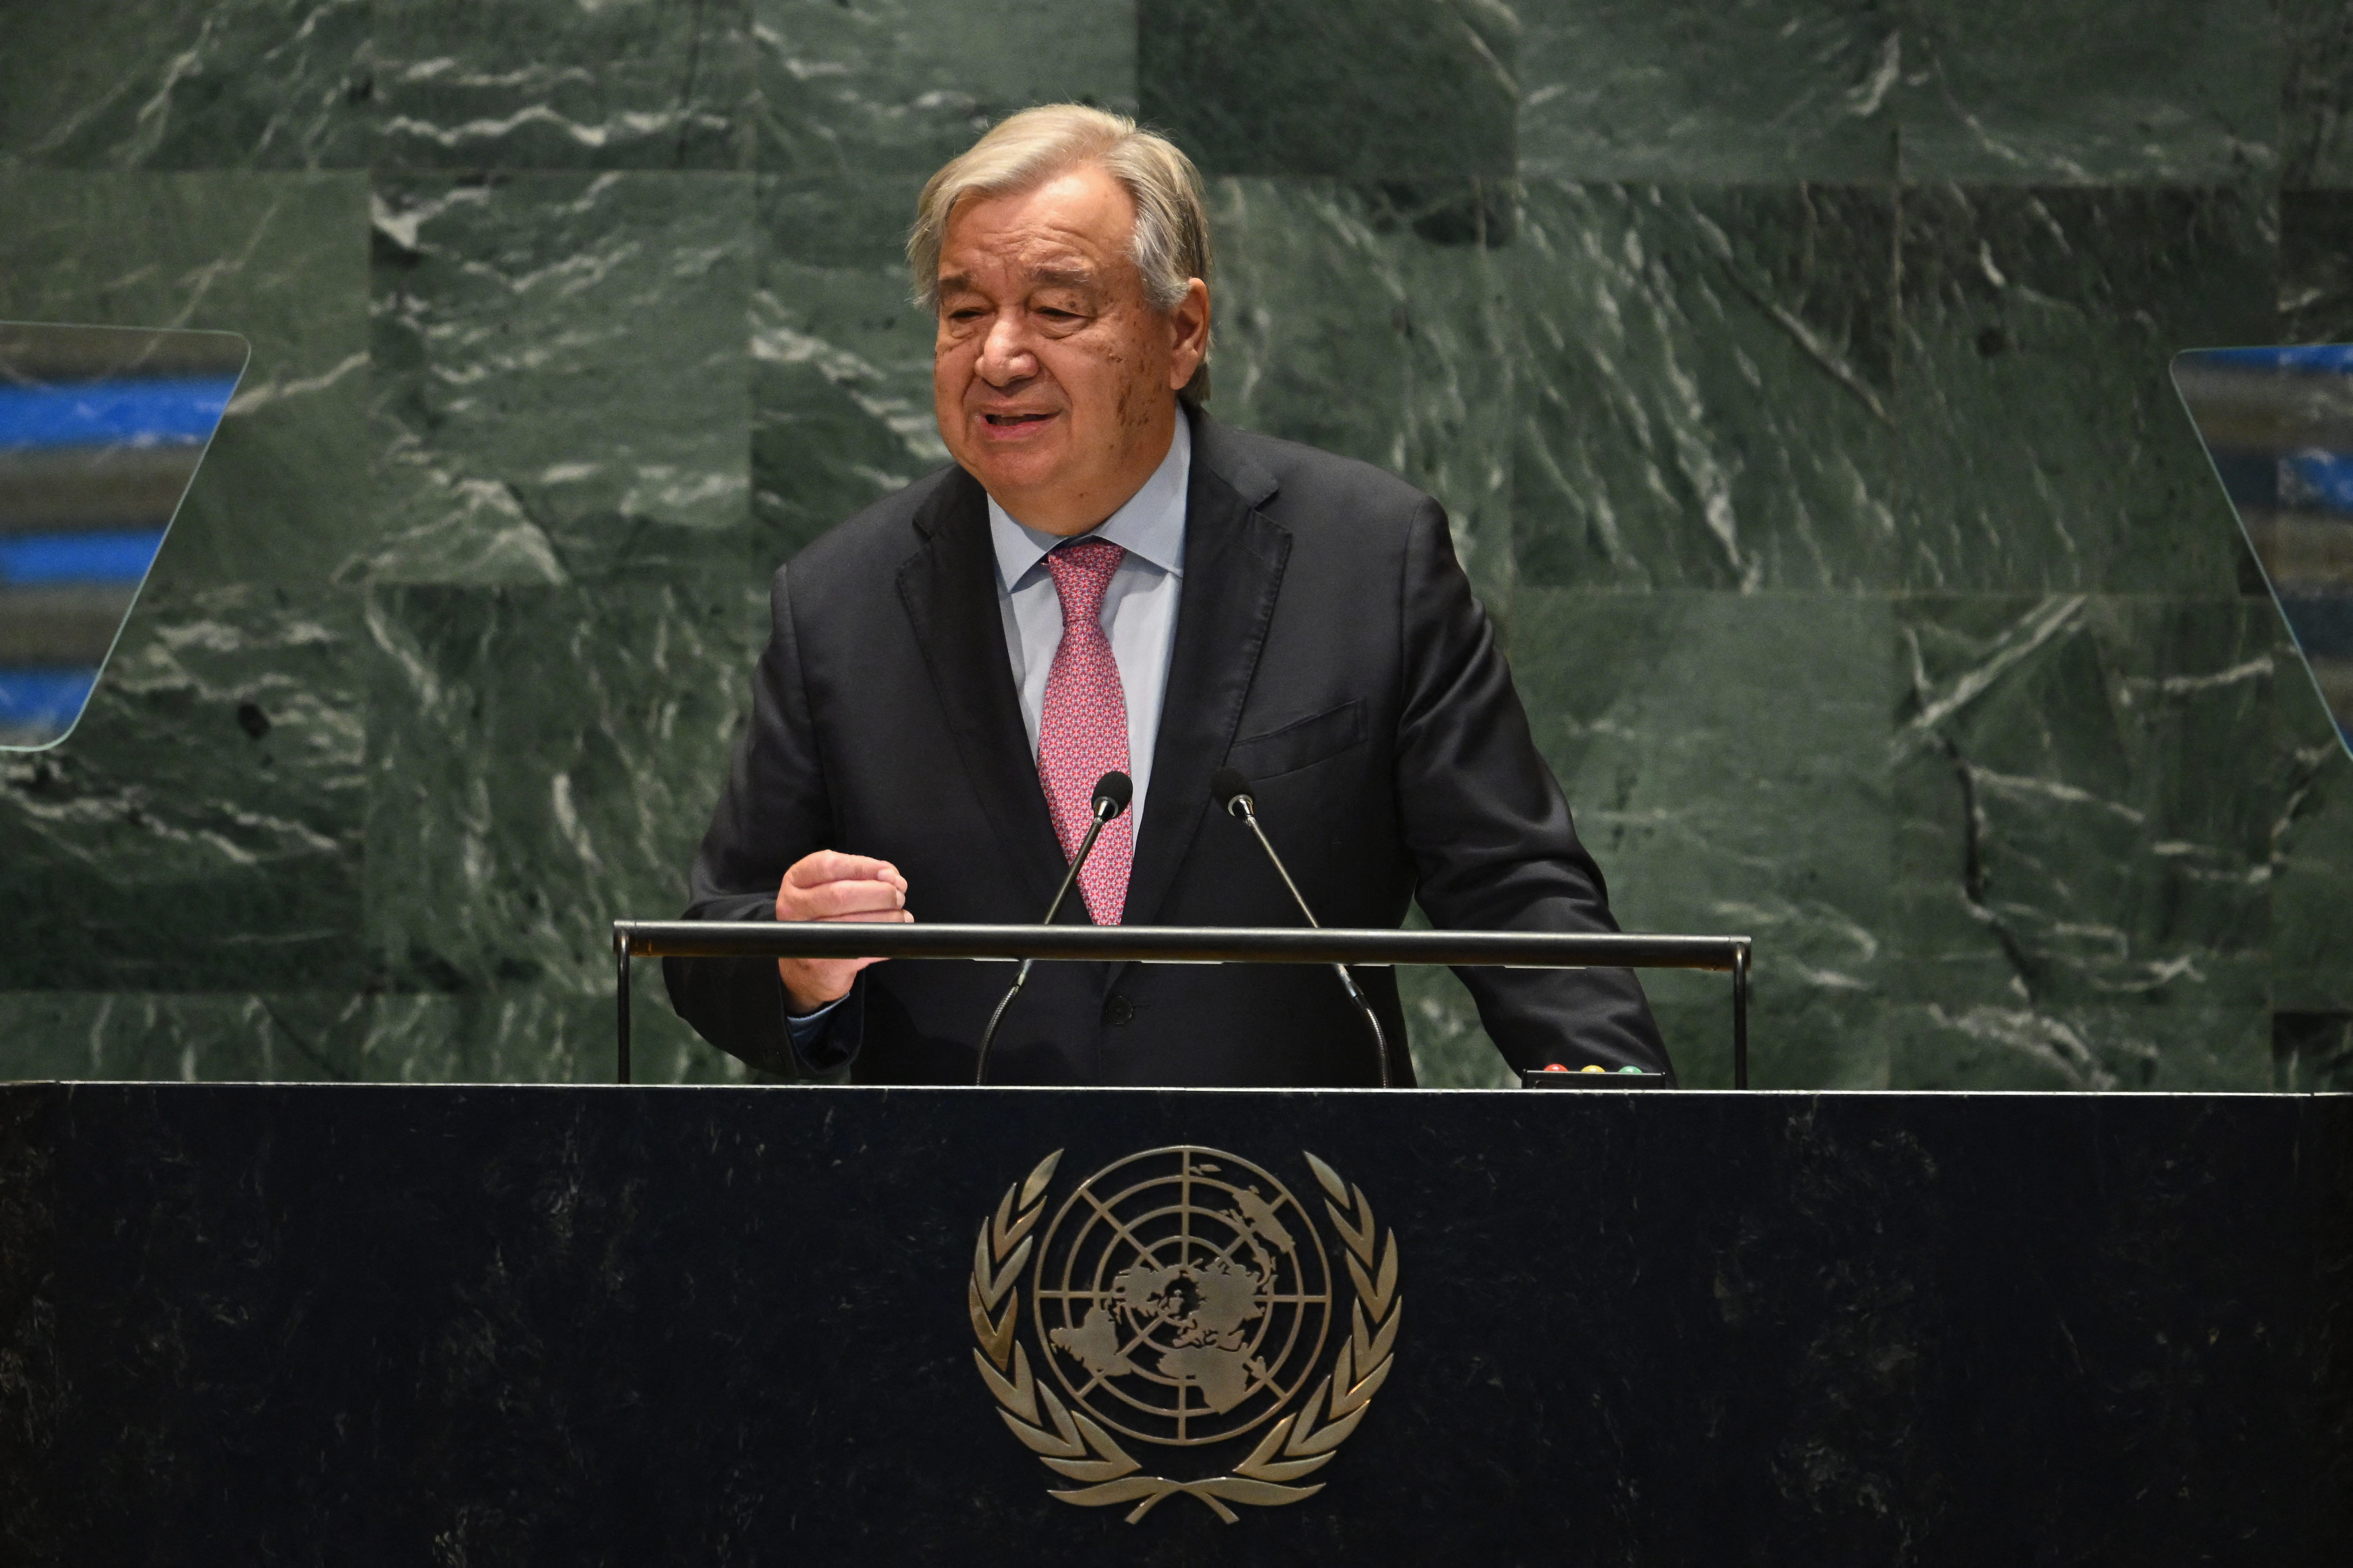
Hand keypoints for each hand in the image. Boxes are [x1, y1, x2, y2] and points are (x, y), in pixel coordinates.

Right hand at [774, 851, 910, 1012]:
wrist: (803, 966)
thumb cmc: (822, 917)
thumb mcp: (828, 886)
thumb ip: (856, 875)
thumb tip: (890, 875)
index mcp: (795, 881)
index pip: (829, 865)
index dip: (864, 866)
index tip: (888, 872)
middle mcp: (793, 907)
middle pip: (841, 894)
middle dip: (880, 893)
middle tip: (898, 895)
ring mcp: (805, 938)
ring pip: (853, 923)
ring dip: (888, 917)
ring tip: (901, 914)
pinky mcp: (822, 964)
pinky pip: (861, 948)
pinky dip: (884, 939)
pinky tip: (893, 934)